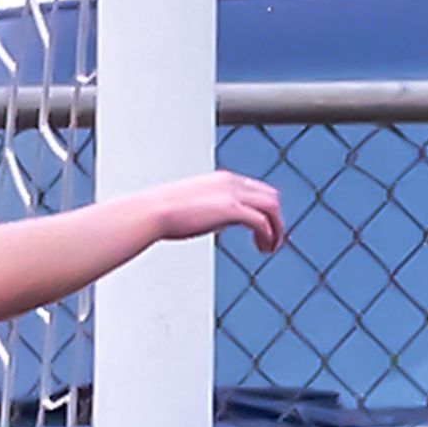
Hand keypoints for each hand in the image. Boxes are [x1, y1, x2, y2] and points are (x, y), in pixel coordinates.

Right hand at [146, 171, 287, 254]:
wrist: (150, 212)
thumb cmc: (161, 212)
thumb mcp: (192, 204)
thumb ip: (210, 209)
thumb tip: (218, 221)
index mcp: (222, 179)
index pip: (256, 189)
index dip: (263, 209)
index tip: (262, 225)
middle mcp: (231, 183)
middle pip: (270, 197)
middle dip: (275, 219)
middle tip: (271, 238)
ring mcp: (232, 194)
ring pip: (272, 208)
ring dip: (277, 229)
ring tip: (270, 247)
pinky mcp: (232, 209)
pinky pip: (262, 222)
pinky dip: (268, 235)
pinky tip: (263, 247)